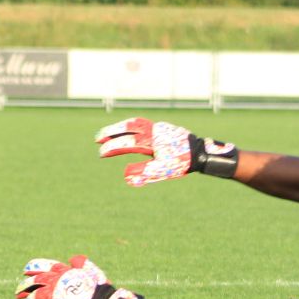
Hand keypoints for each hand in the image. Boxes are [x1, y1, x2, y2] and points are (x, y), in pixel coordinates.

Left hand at [16, 255, 146, 298]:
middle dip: (24, 286)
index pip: (41, 266)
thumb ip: (80, 262)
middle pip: (33, 282)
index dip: (32, 268)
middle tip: (18, 292)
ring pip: (32, 297)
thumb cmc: (98, 286)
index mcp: (61, 271)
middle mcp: (54, 282)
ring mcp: (52, 296)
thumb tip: (73, 259)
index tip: (25, 272)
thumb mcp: (89, 269)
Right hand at [95, 117, 237, 186]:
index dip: (113, 147)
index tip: (101, 152)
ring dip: (121, 127)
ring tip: (109, 132)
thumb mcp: (163, 170)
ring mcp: (158, 127)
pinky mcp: (163, 128)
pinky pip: (143, 124)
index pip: (127, 143)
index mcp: (151, 141)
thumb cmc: (182, 162)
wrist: (201, 151)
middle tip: (98, 138)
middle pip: (128, 127)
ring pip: (135, 123)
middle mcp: (153, 131)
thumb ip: (144, 172)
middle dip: (112, 132)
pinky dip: (132, 126)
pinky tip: (128, 131)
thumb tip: (126, 176)